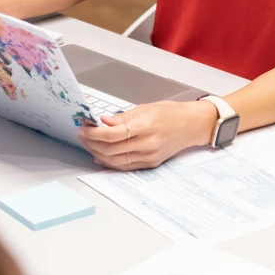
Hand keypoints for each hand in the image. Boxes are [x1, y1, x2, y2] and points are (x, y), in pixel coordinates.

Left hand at [78, 99, 217, 169]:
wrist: (191, 126)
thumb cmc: (170, 113)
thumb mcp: (145, 108)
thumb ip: (122, 117)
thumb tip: (102, 121)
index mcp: (146, 126)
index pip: (113, 134)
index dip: (94, 133)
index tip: (84, 128)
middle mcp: (147, 144)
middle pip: (111, 149)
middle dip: (92, 143)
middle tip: (82, 135)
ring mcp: (148, 157)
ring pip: (115, 161)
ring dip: (98, 153)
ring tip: (89, 144)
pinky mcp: (149, 164)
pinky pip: (125, 166)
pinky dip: (110, 162)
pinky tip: (101, 155)